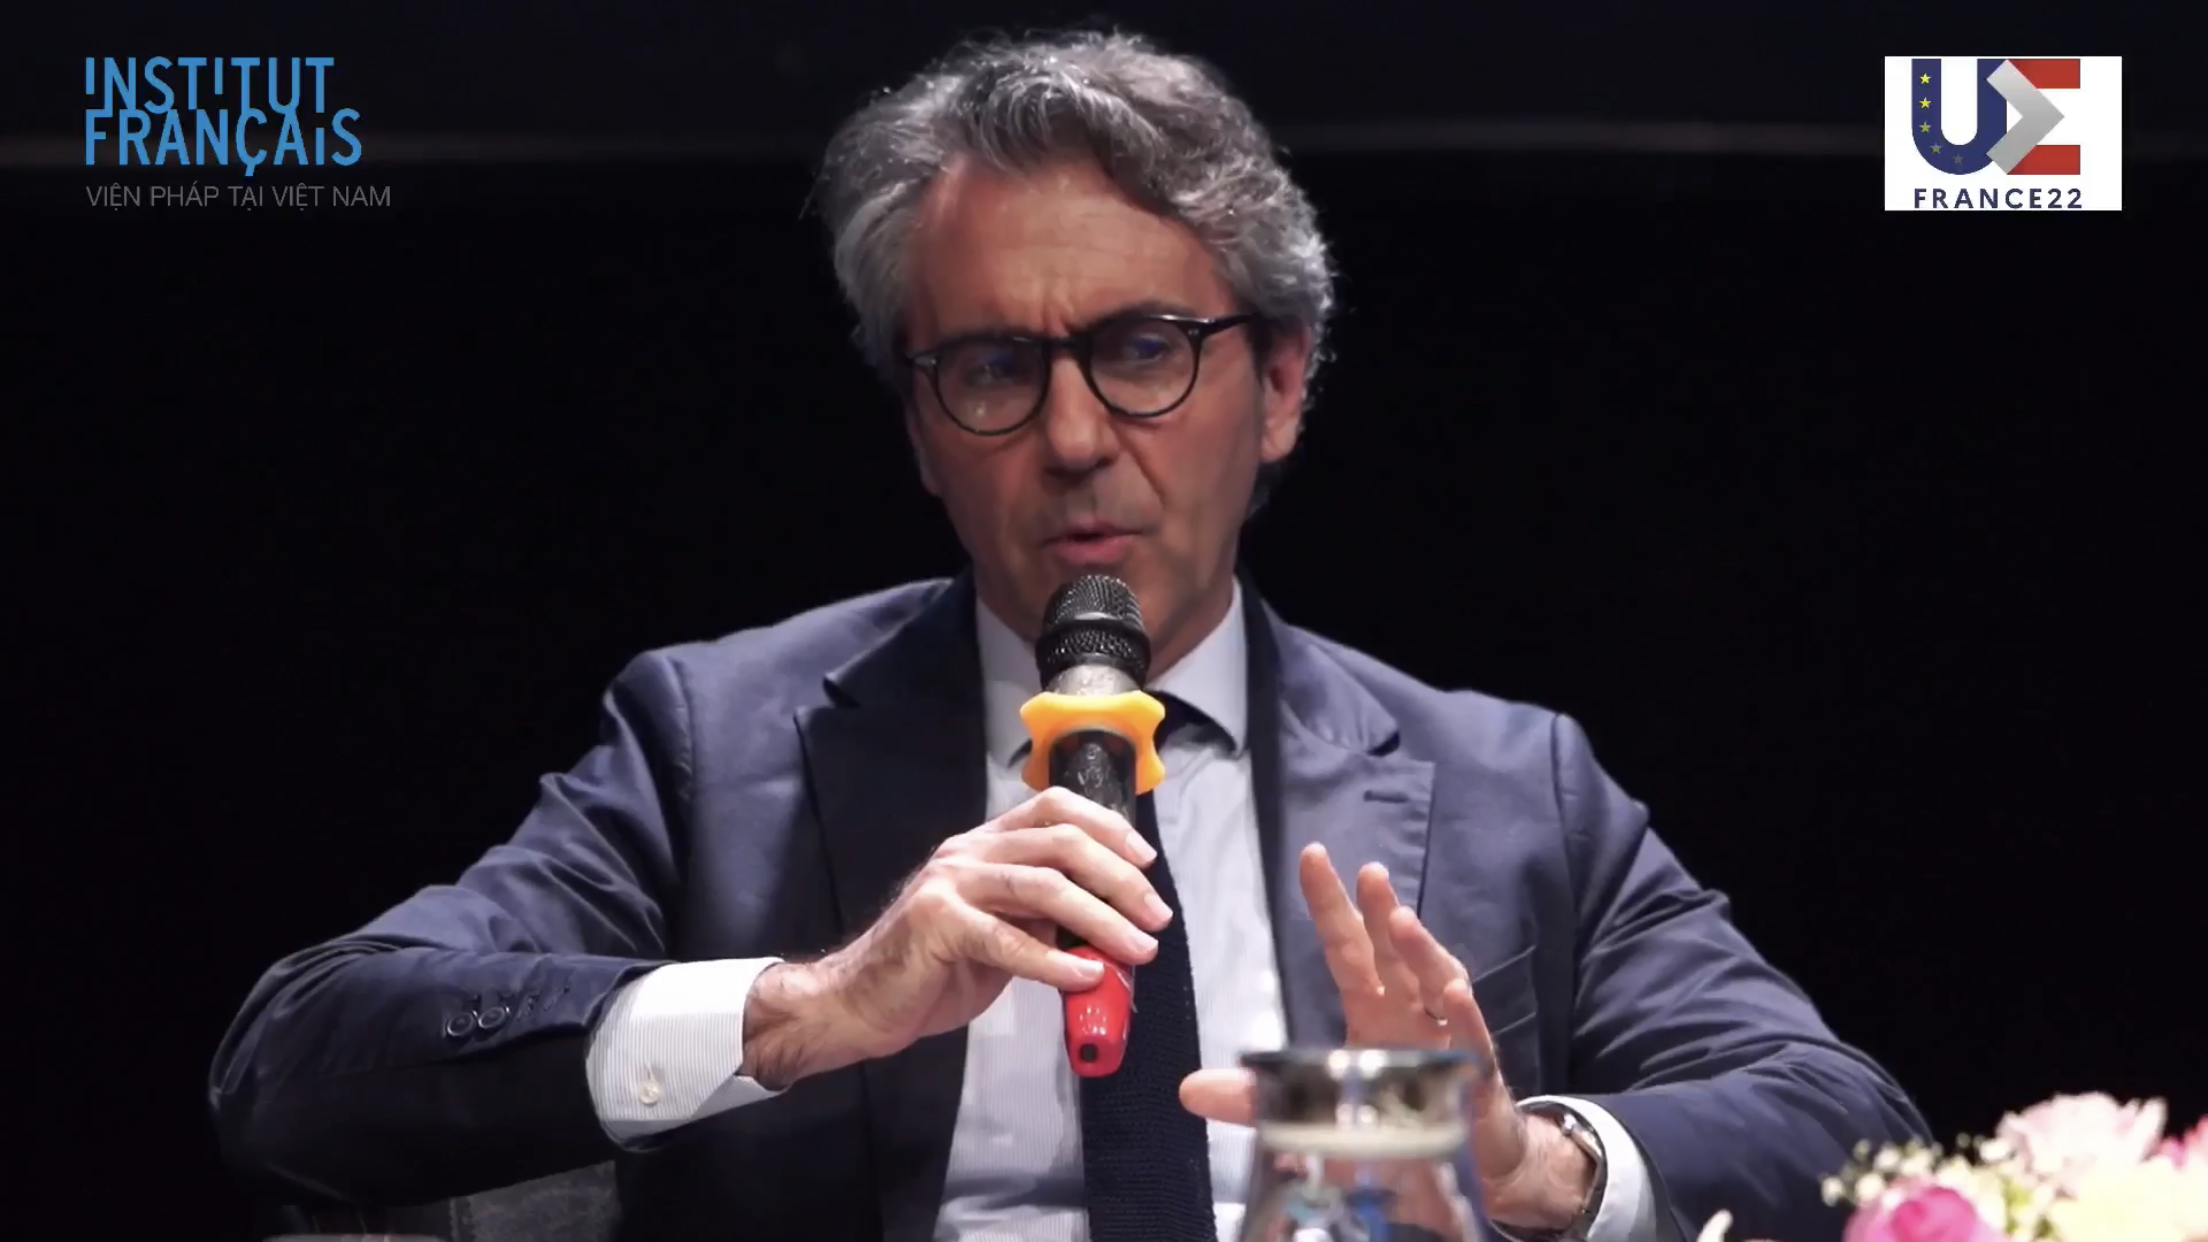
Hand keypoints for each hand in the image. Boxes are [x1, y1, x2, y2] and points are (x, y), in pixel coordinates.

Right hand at [740, 786, 1172, 1086]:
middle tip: (1155, 917)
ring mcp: (950, 884)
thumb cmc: (935, 969)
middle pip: (1061, 842)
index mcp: (985, 844)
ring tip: (1137, 949)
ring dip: (1101, 919)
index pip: (1054, 807)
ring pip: (1043, 885)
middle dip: (1119, 878)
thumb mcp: (1001, 932)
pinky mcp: (937, 925)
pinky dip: (1056, 961)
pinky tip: (1086, 978)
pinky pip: (1009, 939)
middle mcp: (969, 852)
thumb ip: (1044, 920)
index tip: (1146, 863)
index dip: (1107, 827)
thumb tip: (1112, 929)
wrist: (860, 1002)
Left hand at [1179, 844, 1594, 1229]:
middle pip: (1392, 952)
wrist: (1462, 1162)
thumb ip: (1257, 1099)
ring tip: (1399, 921)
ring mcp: (1446, 1037)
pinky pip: (1472, 1041)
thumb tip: (1189, 1091)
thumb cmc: (1394, 1117)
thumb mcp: (1314, 1109)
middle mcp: (1410, 1011)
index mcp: (1372, 1008)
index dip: (1330, 905)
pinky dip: (1464, 1017)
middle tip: (1367, 872)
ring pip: (1436, 983)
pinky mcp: (1473, 1075)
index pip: (1347, 947)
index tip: (1312, 857)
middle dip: (1379, 910)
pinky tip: (1455, 993)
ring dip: (1420, 951)